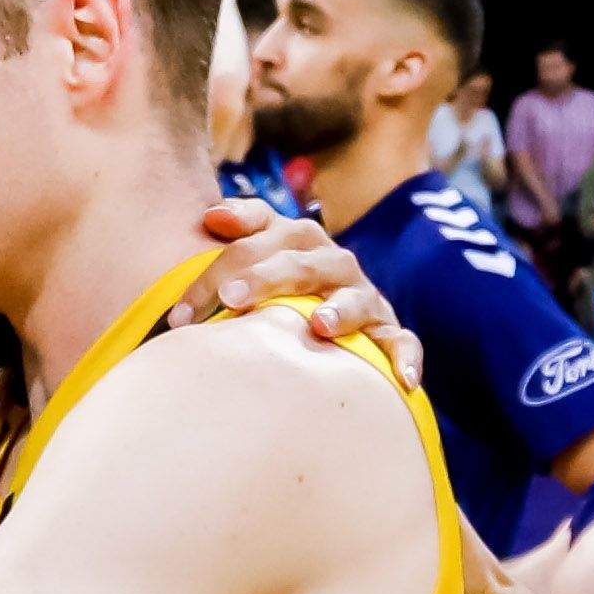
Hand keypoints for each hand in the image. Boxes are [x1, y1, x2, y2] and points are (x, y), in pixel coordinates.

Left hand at [180, 190, 407, 373]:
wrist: (328, 318)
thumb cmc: (281, 286)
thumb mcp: (259, 251)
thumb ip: (241, 227)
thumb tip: (211, 215)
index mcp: (300, 240)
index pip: (266, 230)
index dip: (228, 256)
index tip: (188, 301)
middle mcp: (333, 263)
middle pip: (303, 261)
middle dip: (267, 277)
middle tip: (230, 298)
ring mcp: (362, 297)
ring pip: (355, 296)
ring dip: (340, 308)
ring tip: (320, 325)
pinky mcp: (386, 331)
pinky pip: (401, 340)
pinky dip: (405, 355)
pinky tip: (402, 378)